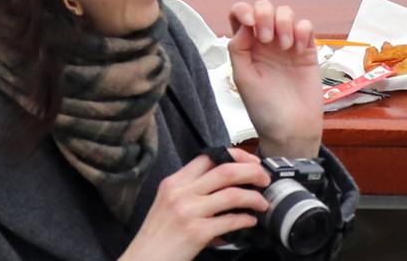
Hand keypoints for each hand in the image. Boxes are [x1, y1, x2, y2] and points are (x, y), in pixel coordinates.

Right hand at [120, 150, 268, 260]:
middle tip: (264, 179)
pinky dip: (246, 220)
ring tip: (262, 203)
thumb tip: (225, 185)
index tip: (251, 162)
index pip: (209, 157)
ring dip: (254, 198)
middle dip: (253, 172)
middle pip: (226, 170)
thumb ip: (191, 190)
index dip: (236, 156)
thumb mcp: (167, 204)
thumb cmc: (156, 237)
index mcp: (174, 183)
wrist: (141, 260)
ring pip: (233, 194)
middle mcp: (180, 194)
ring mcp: (188, 212)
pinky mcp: (196, 233)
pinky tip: (250, 221)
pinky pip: (230, 221)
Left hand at [228, 0, 323, 158]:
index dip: (243, 10)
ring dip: (285, 23)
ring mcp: (287, 45)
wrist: (292, 129)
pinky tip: (299, 49)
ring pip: (286, 12)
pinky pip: (306, 26)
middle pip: (264, 8)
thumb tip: (244, 25)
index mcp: (246, 48)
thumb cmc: (265, 110)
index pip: (240, 16)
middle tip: (267, 39)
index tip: (249, 21)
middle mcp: (265, 43)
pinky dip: (302, 31)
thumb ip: (238, 50)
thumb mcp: (243, 80)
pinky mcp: (307, 50)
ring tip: (286, 46)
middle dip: (266, 15)